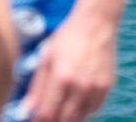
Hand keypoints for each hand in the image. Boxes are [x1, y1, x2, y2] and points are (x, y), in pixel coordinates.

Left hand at [22, 4, 116, 121]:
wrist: (96, 24)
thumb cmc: (68, 38)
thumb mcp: (46, 58)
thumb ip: (37, 87)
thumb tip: (28, 110)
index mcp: (61, 78)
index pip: (48, 113)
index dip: (39, 121)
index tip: (35, 121)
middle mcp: (80, 87)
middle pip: (65, 120)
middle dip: (54, 121)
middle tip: (47, 117)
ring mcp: (96, 89)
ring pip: (80, 118)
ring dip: (68, 118)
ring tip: (61, 108)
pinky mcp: (107, 87)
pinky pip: (94, 110)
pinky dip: (84, 111)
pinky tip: (76, 102)